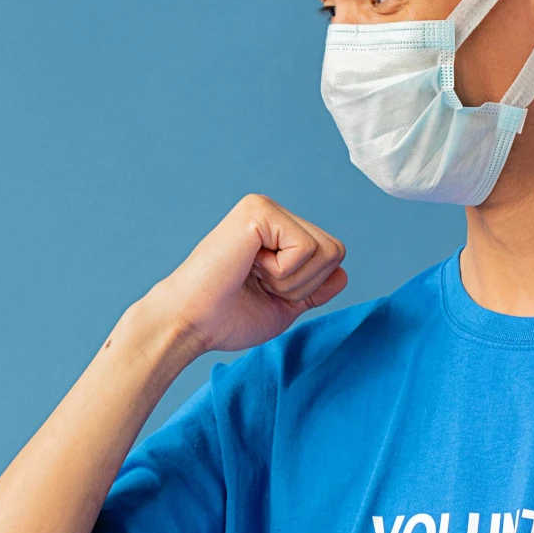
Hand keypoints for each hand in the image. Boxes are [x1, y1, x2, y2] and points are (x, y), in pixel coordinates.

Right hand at [144, 194, 346, 354]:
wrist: (191, 323)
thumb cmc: (227, 319)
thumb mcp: (284, 306)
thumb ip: (314, 290)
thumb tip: (343, 274)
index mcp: (277, 233)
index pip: (331, 256)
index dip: (308, 287)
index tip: (265, 291)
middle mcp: (273, 214)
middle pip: (335, 251)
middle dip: (304, 284)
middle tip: (259, 285)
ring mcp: (265, 208)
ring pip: (326, 250)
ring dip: (292, 280)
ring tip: (253, 276)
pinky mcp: (258, 211)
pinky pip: (306, 247)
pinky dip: (282, 271)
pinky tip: (249, 266)